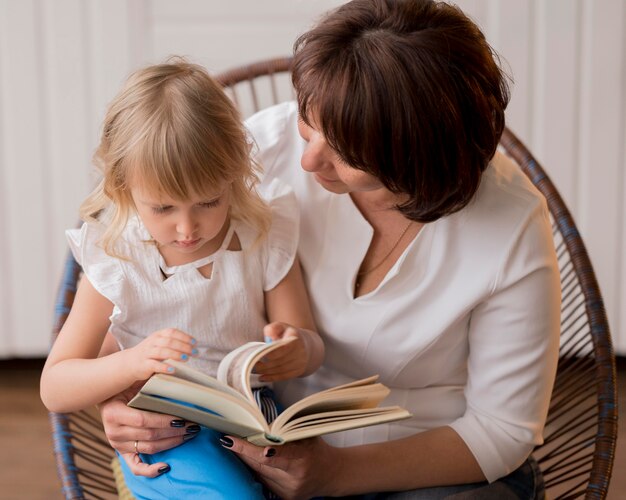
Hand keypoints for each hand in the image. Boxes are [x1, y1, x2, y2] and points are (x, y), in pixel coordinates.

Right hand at [99, 383, 199, 476]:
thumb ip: (149, 380)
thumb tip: (173, 371)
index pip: (143, 419)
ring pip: (149, 448)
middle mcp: (113, 432)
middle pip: (149, 435)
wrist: (108, 399)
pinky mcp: (122, 453)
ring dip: (172, 442)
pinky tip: (166, 466)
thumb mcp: (133, 381)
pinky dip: (150, 470)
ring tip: (188, 434)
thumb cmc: (125, 388)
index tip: (183, 417)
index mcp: (113, 413)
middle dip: (175, 431)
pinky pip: (135, 467)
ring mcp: (117, 444)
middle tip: (193, 425)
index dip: (165, 420)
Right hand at [124, 328, 196, 380]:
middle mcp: (152, 342)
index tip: (195, 342)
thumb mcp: (160, 343)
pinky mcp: (144, 364)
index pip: (172, 332)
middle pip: (169, 341)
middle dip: (183, 346)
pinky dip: (164, 367)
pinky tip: (172, 369)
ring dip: (176, 355)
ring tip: (186, 359)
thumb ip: (173, 342)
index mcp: (158, 335)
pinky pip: (154, 365)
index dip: (184, 336)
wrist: (130, 362)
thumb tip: (192, 345)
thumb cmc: (150, 352)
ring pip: (162, 352)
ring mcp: (147, 353)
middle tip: (194, 352)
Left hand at [222, 436, 339, 498]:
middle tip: (228, 439)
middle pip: (260, 465)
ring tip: (236, 446)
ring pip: (259, 474)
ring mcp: (288, 491)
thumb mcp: (307, 435)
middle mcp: (294, 479)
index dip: (251, 449)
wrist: (332, 474)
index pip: (271, 455)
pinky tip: (251, 460)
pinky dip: (257, 470)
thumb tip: (260, 425)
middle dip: (243, 451)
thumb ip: (287, 431)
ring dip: (248, 460)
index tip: (233, 442)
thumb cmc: (318, 449)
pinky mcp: (284, 498)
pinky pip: (264, 481)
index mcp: (302, 459)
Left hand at [255, 322, 309, 380]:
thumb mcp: (280, 326)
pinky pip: (284, 376)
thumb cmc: (287, 334)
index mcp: (295, 337)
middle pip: (280, 361)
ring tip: (254, 371)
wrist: (305, 345)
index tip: (259, 355)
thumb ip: (272, 329)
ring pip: (281, 370)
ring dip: (266, 372)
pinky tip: (262, 377)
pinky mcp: (299, 371)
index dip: (271, 353)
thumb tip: (268, 338)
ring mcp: (301, 362)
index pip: (283, 348)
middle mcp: (300, 350)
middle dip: (264, 365)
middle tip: (251, 365)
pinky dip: (272, 378)